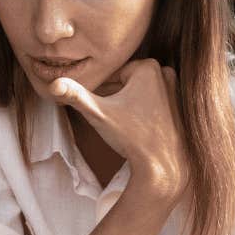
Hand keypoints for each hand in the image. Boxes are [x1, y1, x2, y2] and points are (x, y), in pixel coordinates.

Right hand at [47, 57, 187, 198]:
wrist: (163, 166)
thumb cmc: (132, 138)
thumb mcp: (98, 114)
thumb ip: (75, 96)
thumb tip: (52, 83)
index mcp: (148, 67)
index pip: (112, 76)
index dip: (102, 95)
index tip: (105, 112)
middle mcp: (166, 72)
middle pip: (127, 83)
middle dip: (116, 99)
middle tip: (116, 121)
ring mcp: (177, 89)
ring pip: (139, 94)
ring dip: (128, 106)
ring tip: (128, 127)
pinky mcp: (182, 106)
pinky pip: (153, 104)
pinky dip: (144, 114)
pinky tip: (141, 131)